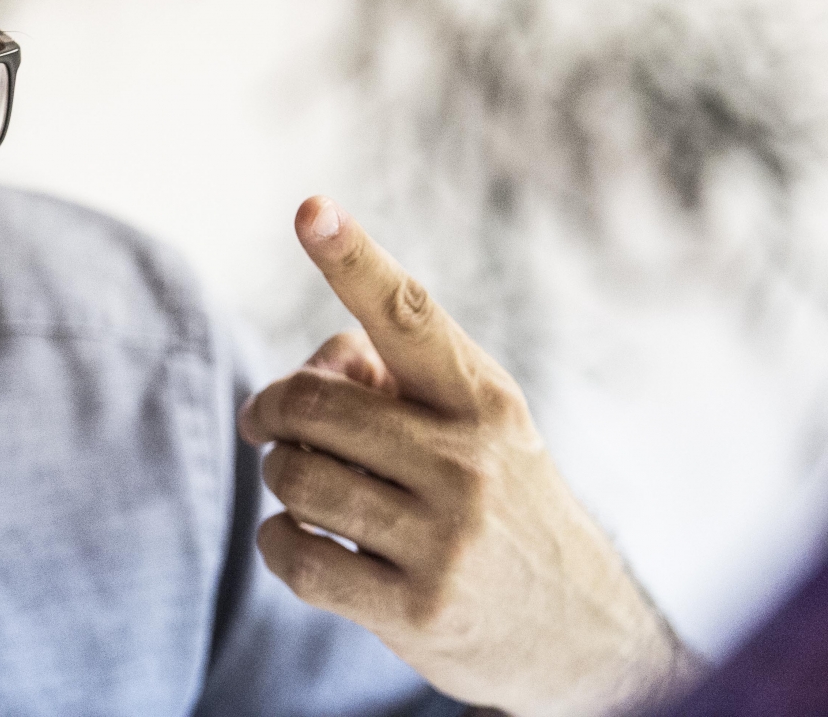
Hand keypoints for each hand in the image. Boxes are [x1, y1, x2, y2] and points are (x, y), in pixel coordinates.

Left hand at [238, 197, 698, 716]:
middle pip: (313, 405)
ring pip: (297, 478)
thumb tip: (313, 363)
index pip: (407, 314)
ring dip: (279, 476)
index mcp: (482, 398)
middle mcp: (469, 462)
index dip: (352, 258)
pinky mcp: (418, 611)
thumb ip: (391, 378)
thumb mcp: (472, 424)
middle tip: (264, 423)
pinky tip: (298, 538)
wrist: (582, 638)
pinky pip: (296, 555)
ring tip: (301, 485)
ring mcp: (446, 540)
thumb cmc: (498, 501)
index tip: (311, 208)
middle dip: (272, 410)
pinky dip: (278, 541)